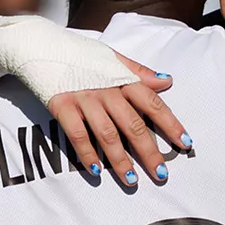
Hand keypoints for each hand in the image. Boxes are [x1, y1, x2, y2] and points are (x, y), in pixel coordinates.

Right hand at [47, 54, 190, 185]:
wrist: (40, 44)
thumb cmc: (80, 54)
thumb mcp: (112, 57)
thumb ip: (139, 72)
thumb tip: (167, 81)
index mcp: (122, 77)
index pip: (152, 103)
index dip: (170, 123)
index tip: (184, 142)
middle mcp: (106, 89)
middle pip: (133, 125)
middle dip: (149, 152)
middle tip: (161, 174)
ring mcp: (84, 98)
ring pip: (107, 134)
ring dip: (120, 160)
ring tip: (132, 180)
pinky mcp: (62, 106)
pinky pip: (77, 135)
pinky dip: (87, 154)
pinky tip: (96, 171)